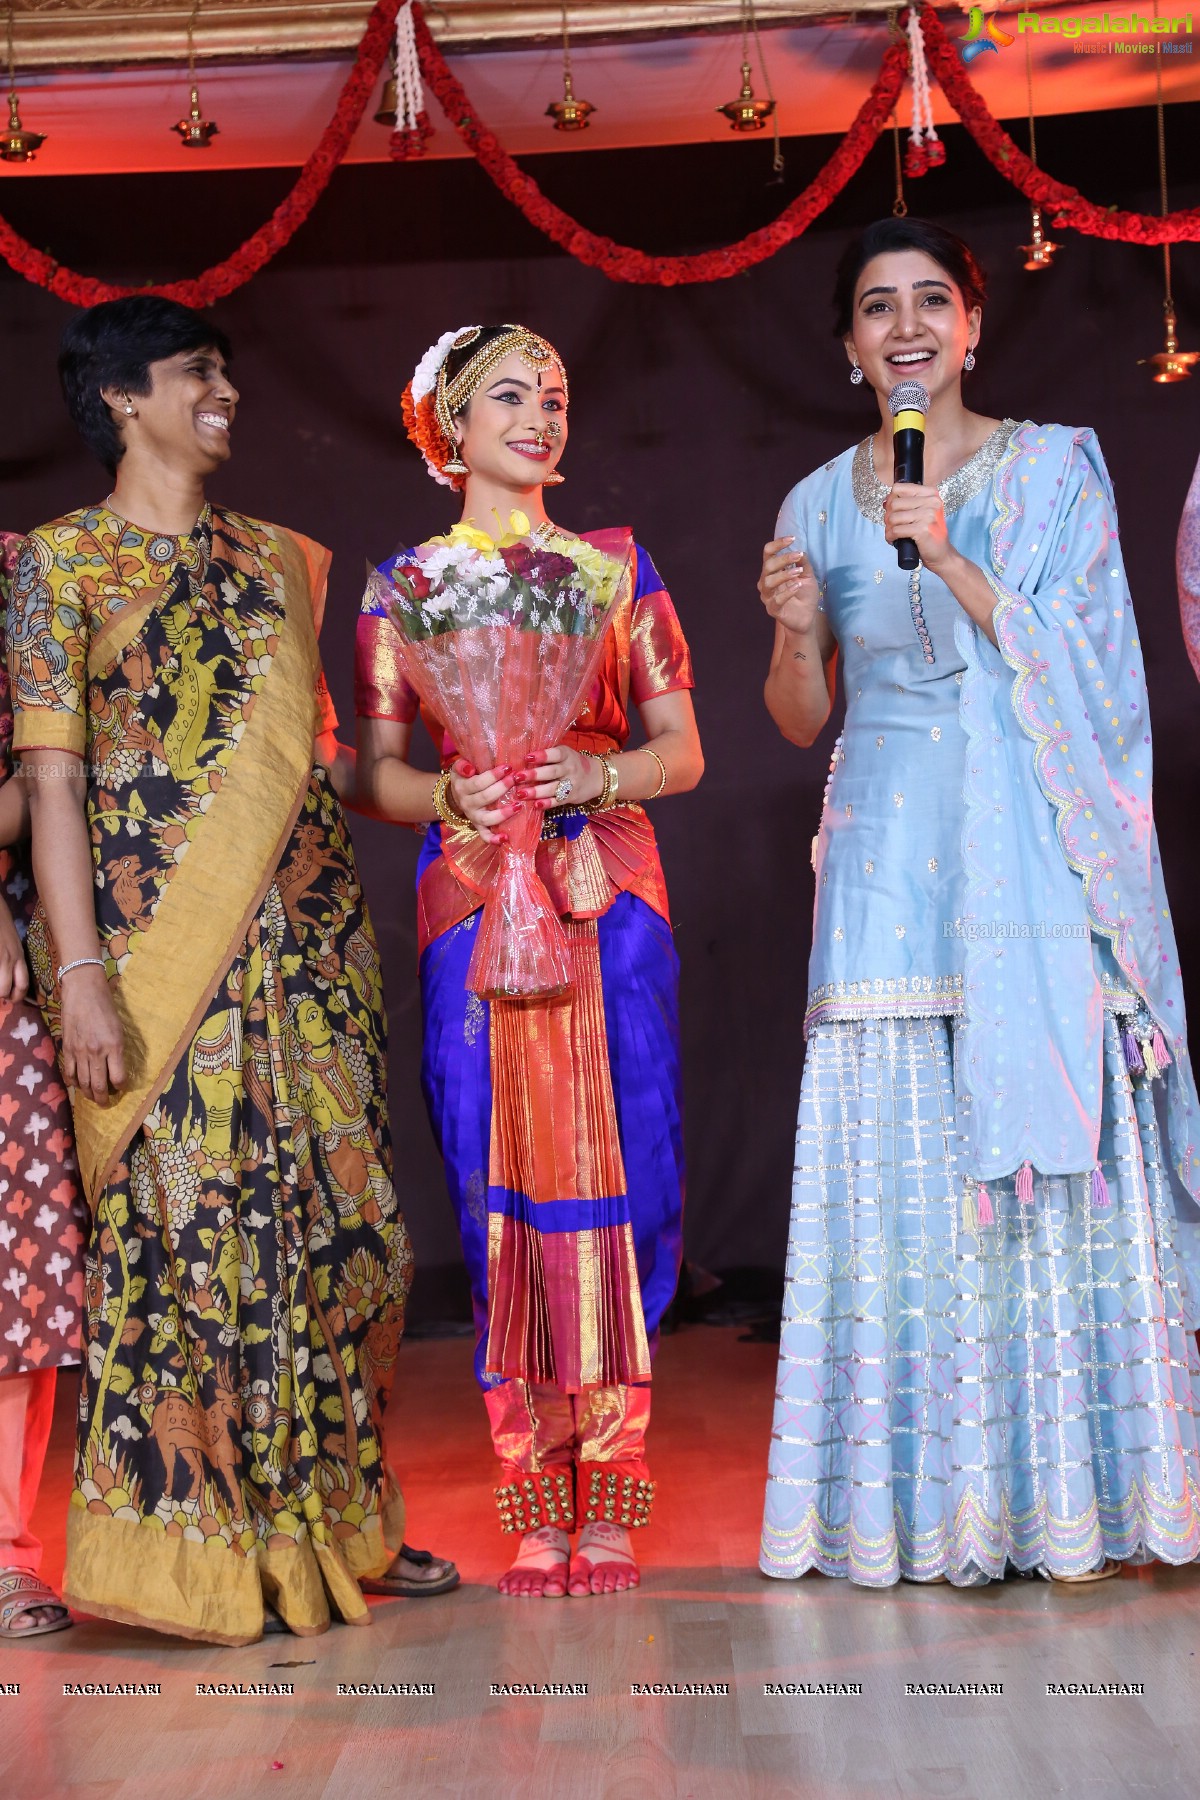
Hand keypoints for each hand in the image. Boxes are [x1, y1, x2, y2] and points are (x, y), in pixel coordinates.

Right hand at [0, 901, 28, 1003]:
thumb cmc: (1, 920)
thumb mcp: (12, 941)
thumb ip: (13, 957)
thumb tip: (10, 977)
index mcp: (18, 956)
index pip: (22, 984)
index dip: (17, 996)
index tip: (12, 999)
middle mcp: (8, 958)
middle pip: (4, 990)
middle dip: (0, 996)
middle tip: (0, 997)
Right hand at [60, 964, 125, 1103]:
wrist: (83, 991)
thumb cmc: (106, 1007)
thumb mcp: (119, 1028)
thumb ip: (118, 1049)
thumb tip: (116, 1067)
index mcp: (114, 1046)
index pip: (118, 1078)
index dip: (121, 1087)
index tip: (121, 1088)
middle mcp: (97, 1052)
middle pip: (99, 1085)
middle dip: (103, 1099)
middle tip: (105, 1103)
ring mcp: (79, 1052)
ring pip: (83, 1083)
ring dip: (88, 1094)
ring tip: (93, 1098)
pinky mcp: (67, 1048)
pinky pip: (69, 1072)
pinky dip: (74, 1082)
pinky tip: (78, 1085)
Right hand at [447, 758, 518, 846]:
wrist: (455, 795)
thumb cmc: (464, 778)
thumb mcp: (458, 768)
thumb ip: (461, 765)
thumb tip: (469, 768)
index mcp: (462, 788)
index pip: (479, 783)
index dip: (493, 775)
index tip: (508, 767)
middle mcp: (467, 804)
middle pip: (485, 798)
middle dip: (502, 788)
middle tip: (515, 779)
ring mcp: (473, 817)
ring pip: (487, 819)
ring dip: (503, 814)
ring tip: (518, 806)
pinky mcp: (478, 826)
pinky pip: (484, 835)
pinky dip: (493, 839)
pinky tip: (505, 838)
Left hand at [516, 744, 600, 808]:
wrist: (596, 777)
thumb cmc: (572, 763)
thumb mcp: (565, 754)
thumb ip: (548, 755)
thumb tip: (522, 756)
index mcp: (566, 755)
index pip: (555, 754)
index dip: (542, 756)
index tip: (527, 757)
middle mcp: (570, 768)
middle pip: (551, 772)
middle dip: (534, 775)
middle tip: (518, 777)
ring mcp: (571, 784)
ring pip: (553, 788)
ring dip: (536, 791)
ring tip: (521, 794)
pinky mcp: (571, 797)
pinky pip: (558, 801)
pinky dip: (547, 803)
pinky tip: (536, 805)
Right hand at [759, 536, 821, 637]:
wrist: (807, 617)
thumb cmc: (804, 594)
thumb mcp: (807, 575)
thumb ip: (803, 563)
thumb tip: (801, 550)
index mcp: (772, 571)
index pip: (768, 553)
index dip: (777, 544)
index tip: (792, 539)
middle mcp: (766, 582)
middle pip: (768, 565)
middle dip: (783, 559)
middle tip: (799, 556)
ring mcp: (768, 596)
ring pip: (768, 582)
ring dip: (784, 575)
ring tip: (798, 572)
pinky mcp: (773, 610)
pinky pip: (776, 600)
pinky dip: (787, 592)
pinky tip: (797, 586)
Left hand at [884, 483, 951, 569]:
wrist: (942, 553)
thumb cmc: (930, 534)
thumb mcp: (923, 513)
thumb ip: (907, 504)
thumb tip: (886, 501)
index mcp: (931, 494)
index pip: (899, 488)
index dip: (890, 500)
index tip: (892, 510)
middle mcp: (931, 502)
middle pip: (894, 503)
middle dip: (888, 516)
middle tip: (891, 525)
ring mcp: (928, 515)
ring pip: (893, 517)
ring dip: (888, 528)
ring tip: (893, 534)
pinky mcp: (922, 530)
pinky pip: (896, 530)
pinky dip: (890, 536)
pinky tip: (893, 540)